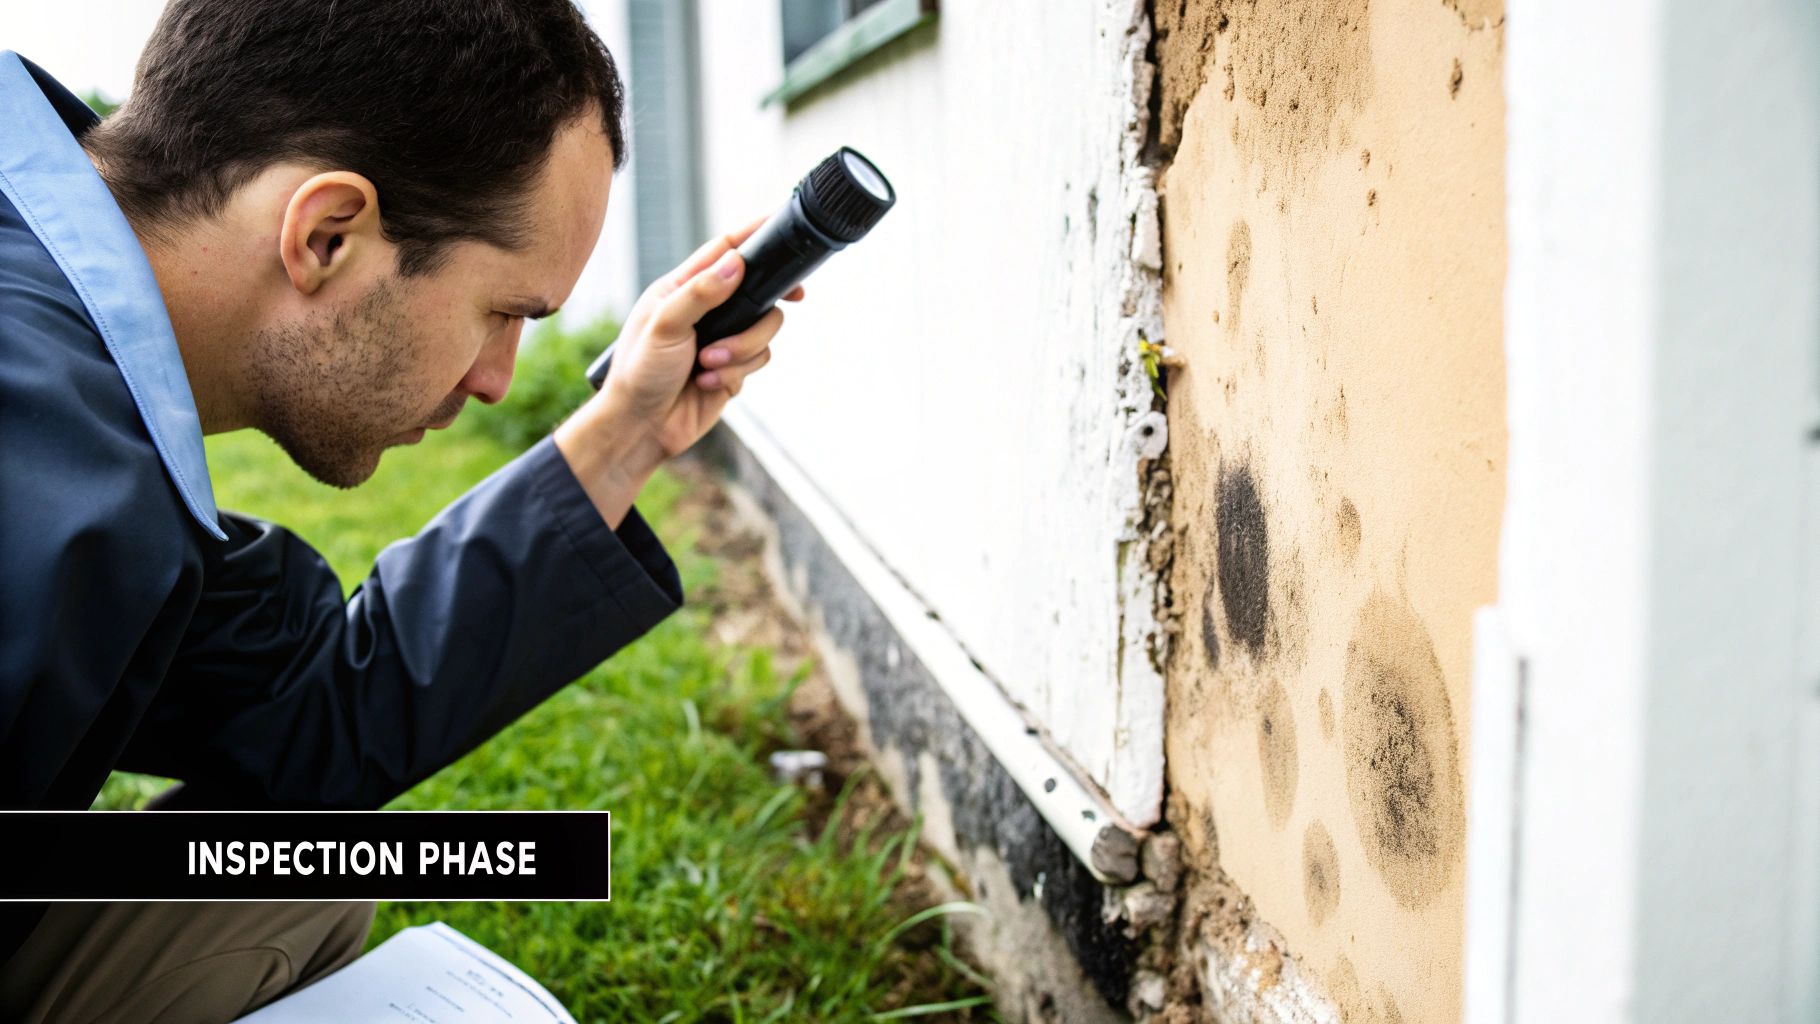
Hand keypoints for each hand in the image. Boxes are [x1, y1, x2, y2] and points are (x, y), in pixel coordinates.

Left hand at [604, 215, 803, 455]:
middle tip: (792, 298)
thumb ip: (700, 292)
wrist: (640, 427)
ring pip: (765, 330)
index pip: (724, 250)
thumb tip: (736, 263)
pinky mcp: (733, 369)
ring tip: (708, 363)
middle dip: (761, 311)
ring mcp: (723, 340)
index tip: (782, 229)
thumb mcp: (664, 325)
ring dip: (741, 349)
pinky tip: (708, 382)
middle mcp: (707, 311)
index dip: (755, 237)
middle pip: (759, 292)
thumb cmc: (638, 373)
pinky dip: (736, 373)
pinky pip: (757, 361)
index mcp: (683, 288)